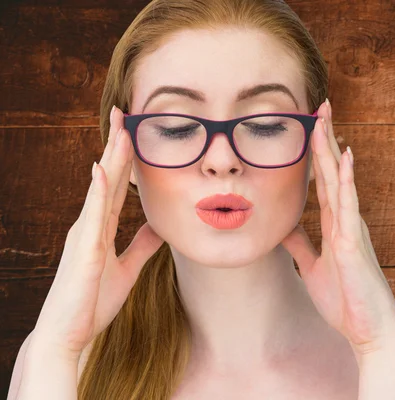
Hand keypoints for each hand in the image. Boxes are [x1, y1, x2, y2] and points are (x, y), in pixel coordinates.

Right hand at [30, 106, 164, 359]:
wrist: (69, 334)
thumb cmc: (92, 301)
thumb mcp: (127, 268)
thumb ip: (141, 246)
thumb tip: (159, 227)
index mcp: (101, 227)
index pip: (118, 185)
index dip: (127, 158)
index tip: (135, 131)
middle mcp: (90, 224)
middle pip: (109, 177)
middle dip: (118, 145)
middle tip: (125, 113)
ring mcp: (84, 234)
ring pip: (101, 188)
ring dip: (112, 157)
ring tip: (121, 129)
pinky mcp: (83, 250)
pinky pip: (92, 215)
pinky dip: (98, 191)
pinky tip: (102, 169)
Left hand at [281, 99, 394, 360]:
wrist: (369, 331)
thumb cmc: (346, 301)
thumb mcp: (312, 267)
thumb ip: (300, 244)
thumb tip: (282, 226)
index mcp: (335, 225)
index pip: (322, 181)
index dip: (315, 153)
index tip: (310, 126)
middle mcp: (345, 220)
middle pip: (330, 171)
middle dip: (324, 138)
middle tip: (319, 105)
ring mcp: (351, 229)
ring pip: (338, 180)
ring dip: (330, 148)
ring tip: (326, 117)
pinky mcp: (353, 243)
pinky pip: (349, 206)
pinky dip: (345, 180)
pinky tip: (343, 156)